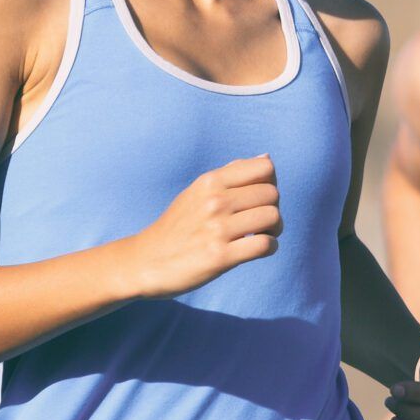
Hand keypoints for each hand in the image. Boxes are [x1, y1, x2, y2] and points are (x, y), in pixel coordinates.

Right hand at [129, 154, 280, 294]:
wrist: (145, 261)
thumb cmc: (177, 226)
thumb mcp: (197, 192)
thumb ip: (230, 174)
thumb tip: (265, 157)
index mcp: (210, 181)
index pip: (265, 167)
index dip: (271, 182)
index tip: (259, 198)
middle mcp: (215, 201)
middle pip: (272, 194)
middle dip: (273, 208)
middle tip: (261, 222)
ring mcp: (217, 229)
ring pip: (272, 217)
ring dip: (274, 229)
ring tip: (261, 235)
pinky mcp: (220, 257)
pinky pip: (265, 245)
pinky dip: (270, 247)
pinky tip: (258, 249)